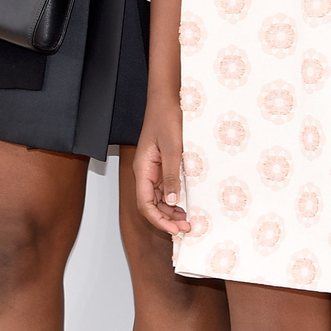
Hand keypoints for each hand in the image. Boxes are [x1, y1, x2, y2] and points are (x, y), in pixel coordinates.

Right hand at [135, 103, 189, 236]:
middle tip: (187, 228)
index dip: (159, 220)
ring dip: (171, 211)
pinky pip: (165, 187)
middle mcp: (146, 173)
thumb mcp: (173, 148)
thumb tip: (173, 201)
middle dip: (167, 219)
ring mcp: (153, 169)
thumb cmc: (167, 119)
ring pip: (159, 198)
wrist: (166, 100)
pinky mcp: (162, 165)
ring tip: (188, 219)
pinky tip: (186, 203)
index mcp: (143, 170)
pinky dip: (174, 198)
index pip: (145, 204)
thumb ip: (172, 175)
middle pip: (151, 205)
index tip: (174, 230)